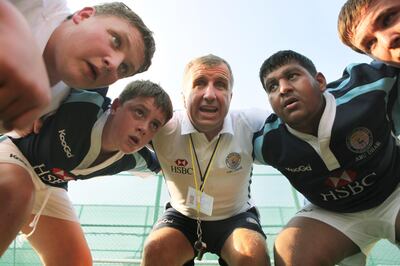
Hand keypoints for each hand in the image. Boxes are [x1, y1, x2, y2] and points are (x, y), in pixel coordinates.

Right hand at [0, 1, 50, 131]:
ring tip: (3, 76)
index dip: (3, 117)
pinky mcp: (5, 67)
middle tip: (5, 82)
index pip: (13, 125)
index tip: (7, 94)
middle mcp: (35, 92)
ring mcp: (20, 79)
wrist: (15, 30)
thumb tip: (19, 134)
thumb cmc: (20, 63)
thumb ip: (25, 111)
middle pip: (1, 116)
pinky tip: (1, 70)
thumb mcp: (30, 88)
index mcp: (42, 99)